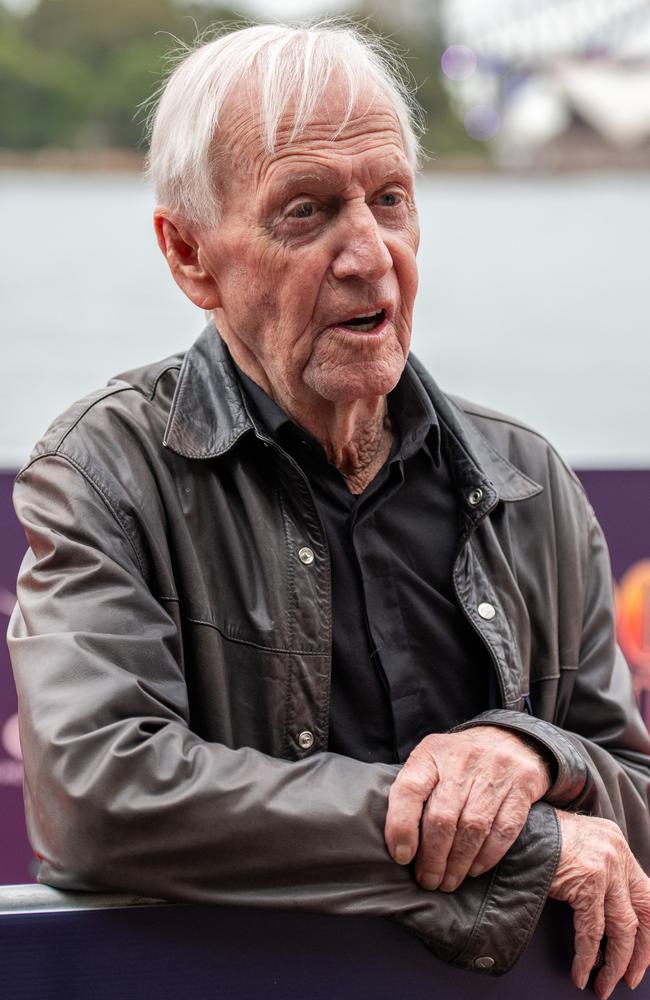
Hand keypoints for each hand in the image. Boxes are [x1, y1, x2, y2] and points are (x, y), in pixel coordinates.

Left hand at [384, 726, 550, 891]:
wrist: (510, 739)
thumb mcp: (431, 761)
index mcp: (431, 753)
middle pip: (442, 817)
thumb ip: (414, 792)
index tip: (401, 856)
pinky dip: (487, 856)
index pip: (409, 789)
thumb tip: (397, 843)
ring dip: (458, 863)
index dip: (401, 826)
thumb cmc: (458, 761)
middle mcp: (461, 760)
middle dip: (433, 857)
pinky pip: (503, 830)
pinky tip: (474, 869)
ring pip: (472, 827)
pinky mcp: (520, 788)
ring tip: (448, 881)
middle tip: (428, 881)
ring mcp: (494, 772)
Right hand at [549, 810, 649, 998]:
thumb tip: (604, 911)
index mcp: (615, 842)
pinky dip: (587, 958)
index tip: (641, 954)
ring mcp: (605, 866)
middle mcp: (616, 852)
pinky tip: (582, 972)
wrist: (509, 826)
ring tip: (604, 983)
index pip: (646, 894)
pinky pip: (593, 931)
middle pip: (645, 912)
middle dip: (639, 952)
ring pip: (623, 928)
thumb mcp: (573, 846)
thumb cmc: (533, 838)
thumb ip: (594, 869)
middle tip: (628, 977)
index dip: (647, 930)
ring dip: (615, 963)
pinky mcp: (588, 880)